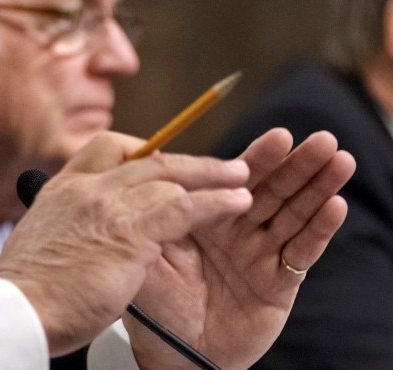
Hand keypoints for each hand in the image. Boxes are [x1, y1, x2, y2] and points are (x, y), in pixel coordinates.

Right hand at [0, 131, 252, 355]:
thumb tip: (78, 234)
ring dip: (212, 176)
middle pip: (146, 157)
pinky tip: (237, 203)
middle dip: (189, 161)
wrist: (19, 310)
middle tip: (221, 166)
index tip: (165, 163)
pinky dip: (216, 201)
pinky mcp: (130, 230)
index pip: (107, 149)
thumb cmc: (31, 291)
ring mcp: (107, 204)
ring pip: (170, 174)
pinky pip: (184, 204)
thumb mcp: (44, 242)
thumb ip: (67, 227)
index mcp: (61, 189)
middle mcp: (84, 187)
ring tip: (242, 180)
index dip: (142, 152)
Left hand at [127, 129, 354, 369]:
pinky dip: (318, 229)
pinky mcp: (278, 282)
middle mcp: (236, 228)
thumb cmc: (155, 303)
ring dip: (317, 187)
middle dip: (297, 164)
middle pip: (271, 189)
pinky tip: (335, 206)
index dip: (257, 159)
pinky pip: (300, 251)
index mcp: (204, 215)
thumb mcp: (145, 250)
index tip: (279, 137)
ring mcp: (260, 253)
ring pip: (292, 213)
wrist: (171, 354)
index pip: (234, 178)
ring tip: (339, 160)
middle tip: (321, 139)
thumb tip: (157, 164)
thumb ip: (154, 211)